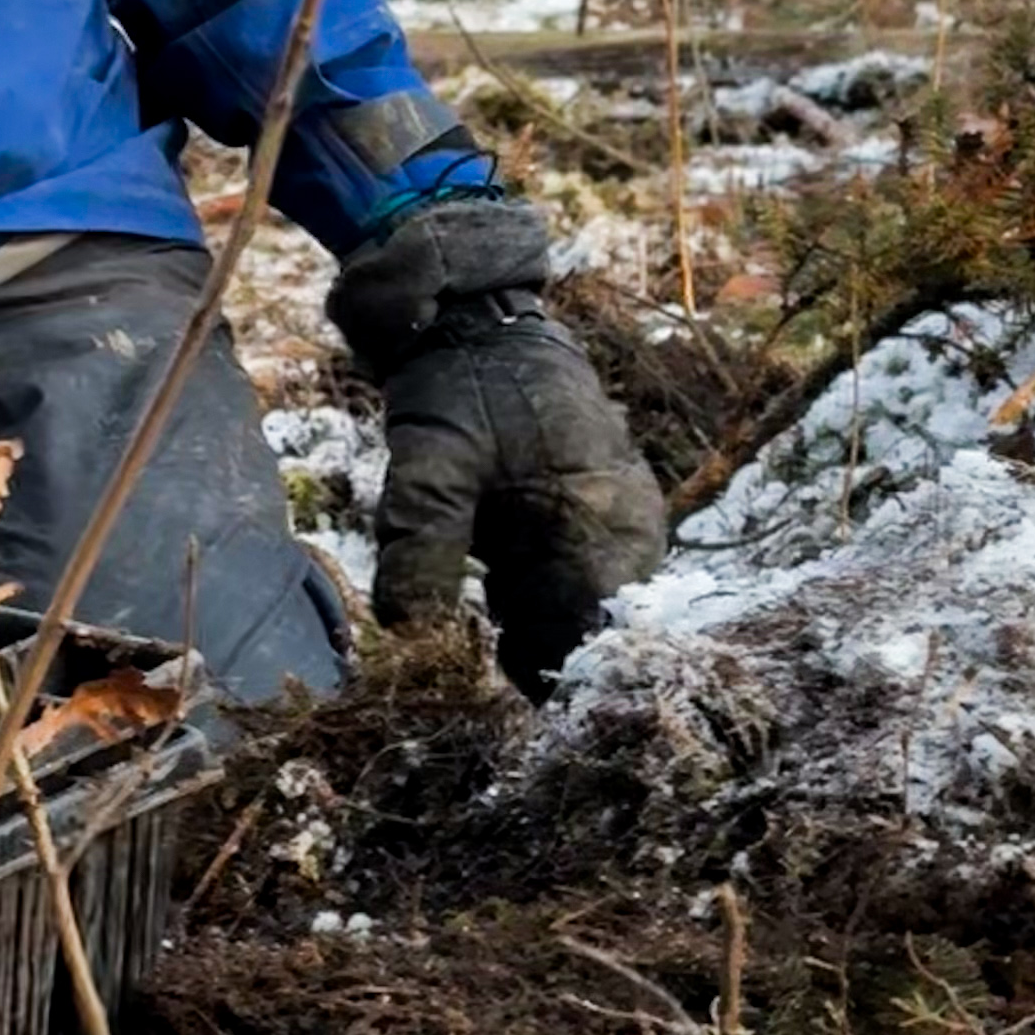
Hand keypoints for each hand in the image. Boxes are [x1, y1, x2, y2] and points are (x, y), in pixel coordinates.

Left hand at [332, 197, 666, 697]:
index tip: (503, 715)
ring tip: (477, 651)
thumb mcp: (434, 455)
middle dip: (536, 671)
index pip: (598, 646)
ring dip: (528, 642)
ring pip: (572, 622)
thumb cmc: (463, 382)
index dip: (556, 691)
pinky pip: (561, 595)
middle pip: (587, 644)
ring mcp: (607, 535)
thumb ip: (422, 538)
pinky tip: (484, 608)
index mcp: (608, 528)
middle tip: (475, 687)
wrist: (475, 319)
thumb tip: (409, 633)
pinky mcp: (580, 530)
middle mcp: (624, 541)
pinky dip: (524, 611)